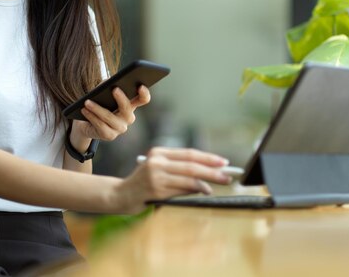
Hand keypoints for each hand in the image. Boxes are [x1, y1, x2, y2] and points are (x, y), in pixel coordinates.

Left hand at [71, 85, 150, 141]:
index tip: (141, 86)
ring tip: (87, 101)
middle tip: (114, 89)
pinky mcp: (109, 135)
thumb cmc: (98, 104)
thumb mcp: (102, 93)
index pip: (142, 99)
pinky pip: (100, 125)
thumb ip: (106, 86)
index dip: (144, 94)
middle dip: (122, 99)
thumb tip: (107, 82)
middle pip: (127, 108)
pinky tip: (85, 110)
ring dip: (97, 109)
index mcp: (130, 105)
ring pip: (110, 117)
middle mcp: (128, 117)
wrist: (86, 123)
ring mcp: (120, 128)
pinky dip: (91, 116)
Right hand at [114, 147, 232, 213]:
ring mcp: (155, 174)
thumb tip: (207, 176)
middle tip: (227, 175)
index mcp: (159, 152)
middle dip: (212, 169)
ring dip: (207, 180)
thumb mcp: (159, 171)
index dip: (208, 157)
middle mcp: (157, 160)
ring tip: (219, 184)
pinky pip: (181, 188)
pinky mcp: (155, 188)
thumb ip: (179, 170)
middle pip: (191, 163)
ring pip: (188, 175)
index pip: (189, 153)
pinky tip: (204, 191)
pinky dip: (196, 189)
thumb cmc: (144, 184)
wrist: (121, 195)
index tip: (223, 162)